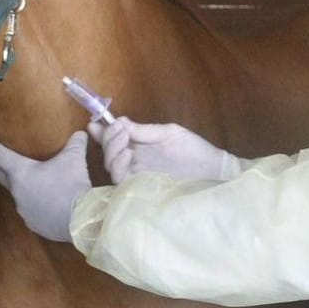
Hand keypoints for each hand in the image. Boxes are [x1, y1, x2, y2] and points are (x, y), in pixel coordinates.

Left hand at [0, 131, 92, 242]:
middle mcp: (16, 191)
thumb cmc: (71, 185)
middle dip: (0, 163)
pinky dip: (33, 201)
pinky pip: (28, 208)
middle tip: (7, 154)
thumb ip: (75, 142)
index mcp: (19, 172)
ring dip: (19, 184)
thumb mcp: (74, 158)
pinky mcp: (32, 223)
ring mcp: (22, 210)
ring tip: (32, 177)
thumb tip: (80, 132)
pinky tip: (44, 198)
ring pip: (15, 193)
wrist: (80, 220)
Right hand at [89, 117, 238, 183]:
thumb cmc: (195, 150)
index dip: (102, 132)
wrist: (213, 170)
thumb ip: (145, 130)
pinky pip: (120, 178)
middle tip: (119, 128)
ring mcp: (137, 174)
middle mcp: (135, 162)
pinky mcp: (141, 185)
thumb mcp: (169, 133)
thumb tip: (120, 121)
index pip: (114, 141)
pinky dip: (118, 164)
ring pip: (110, 165)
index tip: (96, 122)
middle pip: (108, 152)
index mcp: (140, 148)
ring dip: (112, 148)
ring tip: (124, 137)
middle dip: (108, 137)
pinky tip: (128, 153)